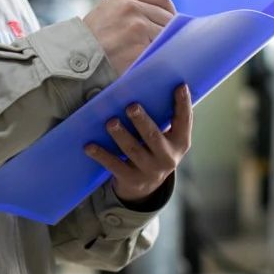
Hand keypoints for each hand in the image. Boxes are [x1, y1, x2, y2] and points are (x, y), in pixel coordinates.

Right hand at [81, 0, 175, 75]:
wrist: (74, 58)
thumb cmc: (91, 39)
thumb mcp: (108, 12)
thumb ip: (131, 9)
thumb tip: (164, 18)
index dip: (170, 12)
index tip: (170, 23)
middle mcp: (131, 7)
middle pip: (167, 17)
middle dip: (168, 32)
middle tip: (164, 44)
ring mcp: (136, 27)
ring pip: (165, 36)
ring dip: (163, 46)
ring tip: (153, 54)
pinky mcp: (139, 47)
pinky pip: (159, 51)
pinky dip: (157, 58)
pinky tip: (150, 62)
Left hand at [85, 84, 192, 207]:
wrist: (148, 187)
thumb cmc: (154, 149)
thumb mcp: (164, 137)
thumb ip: (160, 117)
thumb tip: (141, 86)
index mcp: (179, 143)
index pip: (184, 121)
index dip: (183, 104)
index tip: (180, 86)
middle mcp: (168, 158)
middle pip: (153, 136)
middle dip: (142, 121)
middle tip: (131, 106)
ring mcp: (150, 170)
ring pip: (132, 150)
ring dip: (120, 135)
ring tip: (110, 122)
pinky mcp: (131, 179)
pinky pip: (114, 165)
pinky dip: (101, 155)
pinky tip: (89, 146)